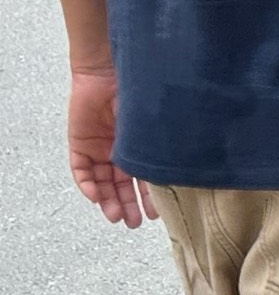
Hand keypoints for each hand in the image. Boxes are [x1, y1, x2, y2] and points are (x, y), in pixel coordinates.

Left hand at [68, 69, 152, 227]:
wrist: (110, 71)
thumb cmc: (141, 91)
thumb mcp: (155, 123)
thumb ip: (162, 144)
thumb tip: (182, 167)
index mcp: (140, 144)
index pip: (143, 176)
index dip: (149, 196)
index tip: (156, 214)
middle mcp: (119, 149)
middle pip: (121, 184)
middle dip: (127, 205)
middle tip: (134, 223)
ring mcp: (98, 148)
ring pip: (101, 182)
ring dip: (108, 200)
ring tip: (117, 217)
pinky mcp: (80, 144)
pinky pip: (81, 171)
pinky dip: (88, 185)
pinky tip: (97, 197)